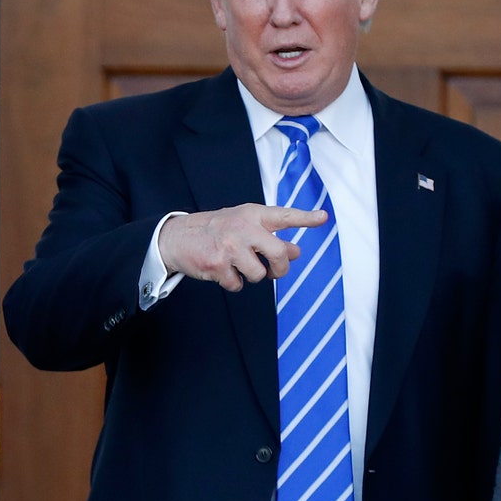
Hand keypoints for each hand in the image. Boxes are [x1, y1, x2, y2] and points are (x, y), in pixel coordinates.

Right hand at [157, 204, 327, 291]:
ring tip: (239, 266)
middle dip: (280, 269)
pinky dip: (232, 283)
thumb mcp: (245, 226)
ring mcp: (230, 246)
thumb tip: (297, 251)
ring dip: (252, 276)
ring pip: (259, 274)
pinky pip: (238, 285)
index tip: (323, 217)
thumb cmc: (217, 230)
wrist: (177, 237)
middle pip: (279, 253)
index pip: (285, 216)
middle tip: (275, 271)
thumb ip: (271, 237)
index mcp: (253, 215)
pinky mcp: (218, 264)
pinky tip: (223, 271)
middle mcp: (244, 228)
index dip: (306, 217)